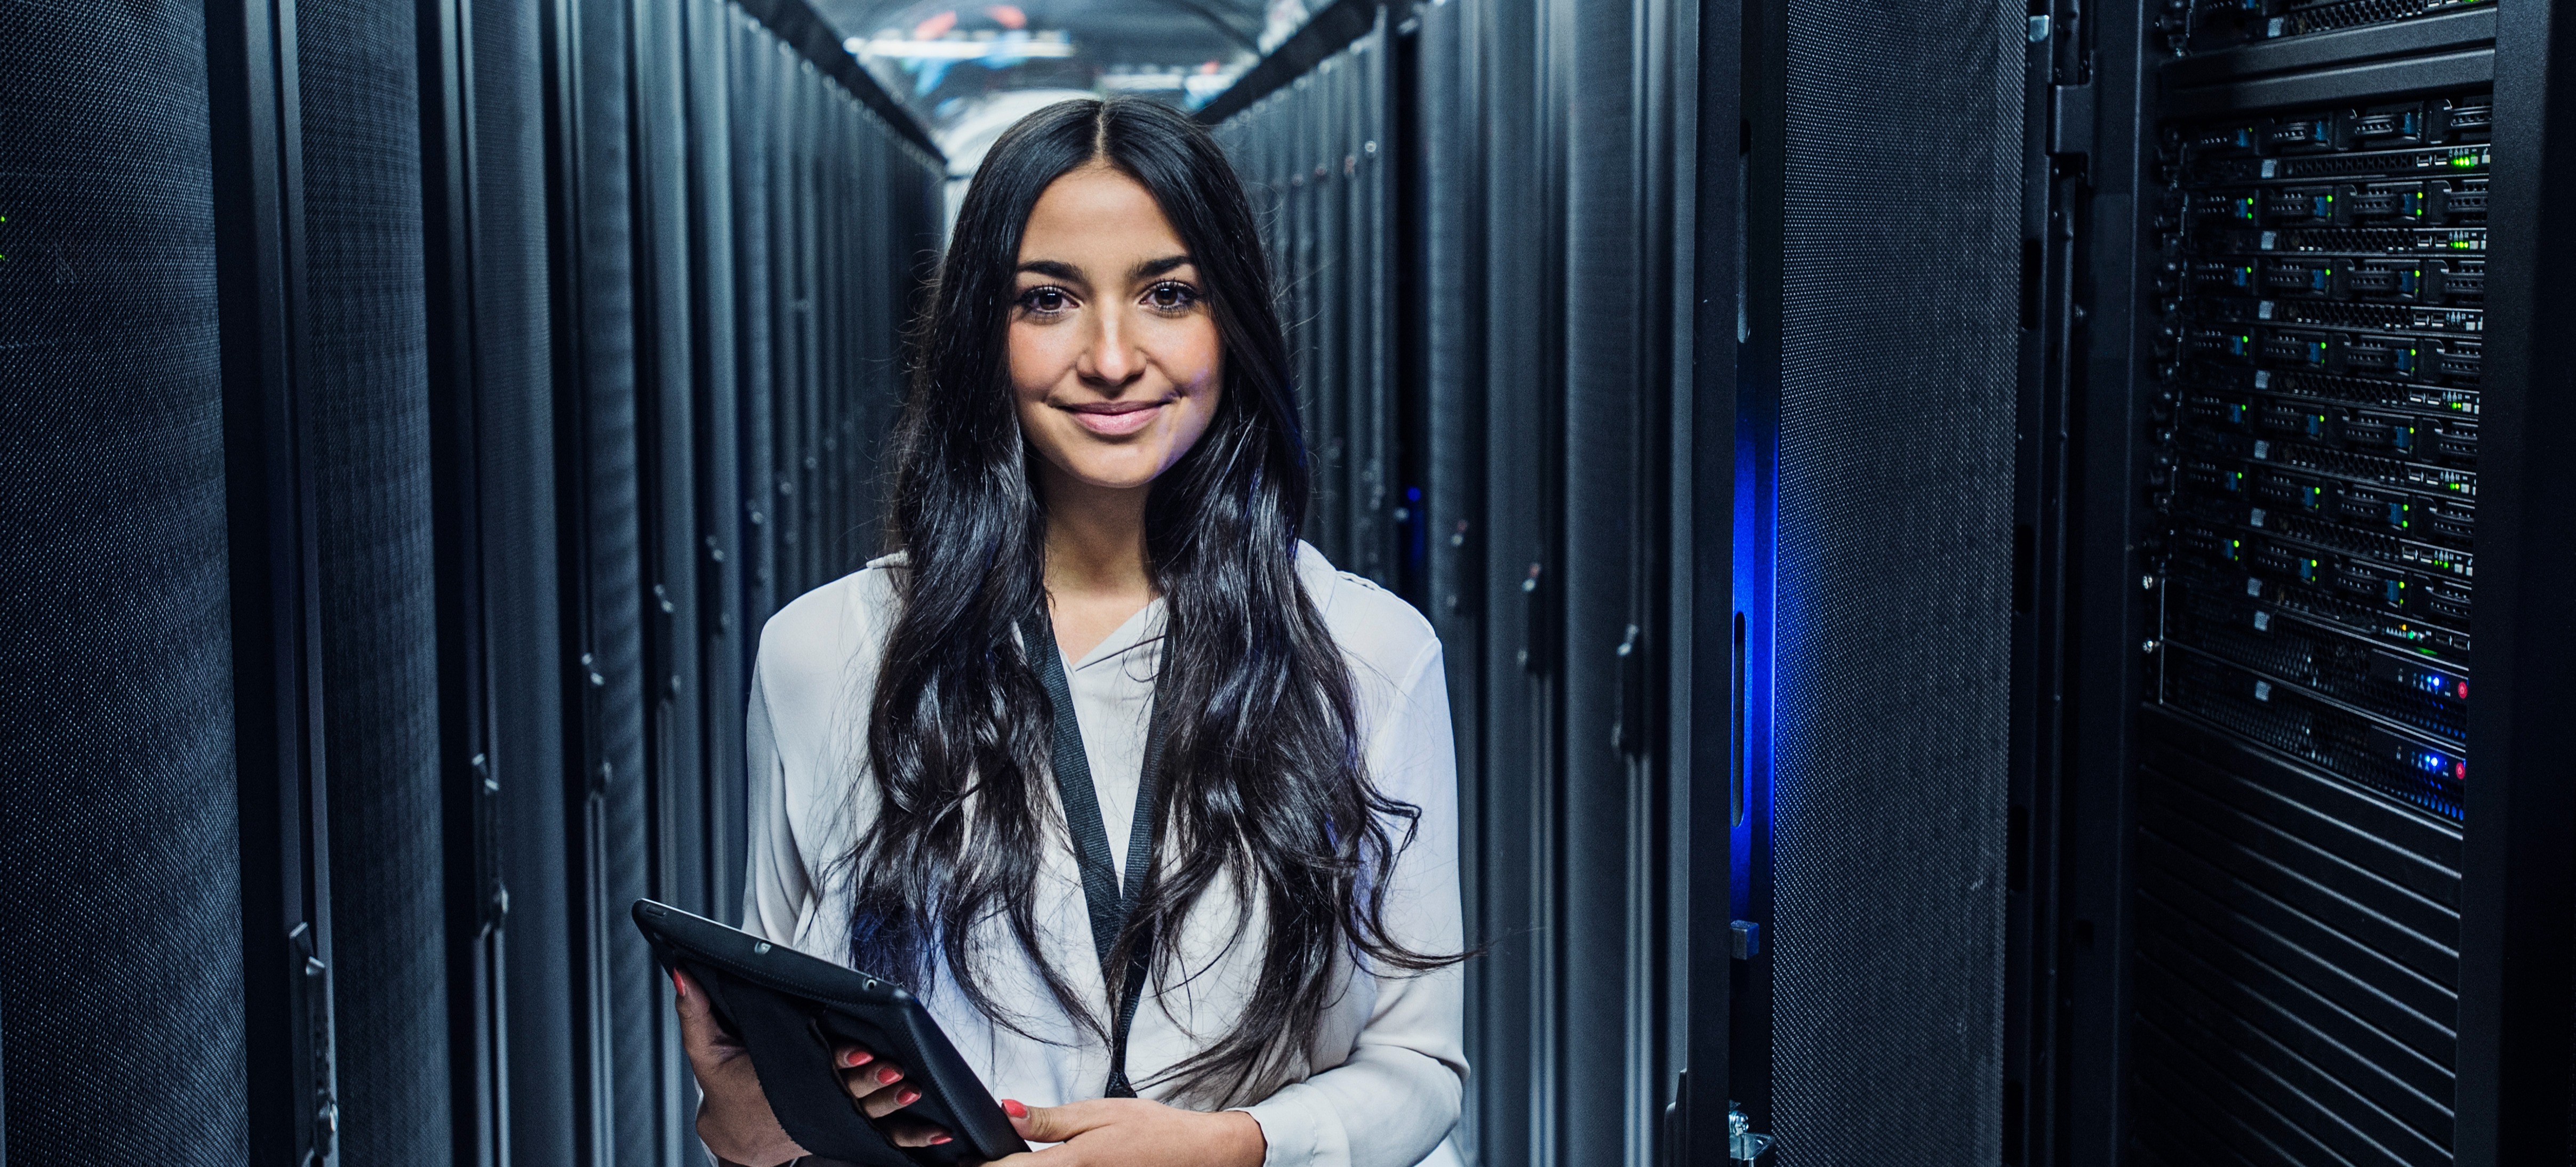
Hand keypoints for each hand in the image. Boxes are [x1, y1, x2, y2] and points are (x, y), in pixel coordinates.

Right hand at [673, 969, 951, 1165]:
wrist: (738, 1135)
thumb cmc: (725, 1086)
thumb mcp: (704, 1051)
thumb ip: (694, 1013)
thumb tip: (683, 973)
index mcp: (783, 1082)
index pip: (816, 1070)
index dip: (839, 1062)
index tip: (856, 1053)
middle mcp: (815, 1100)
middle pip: (849, 1093)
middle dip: (874, 1083)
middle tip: (896, 1071)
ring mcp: (835, 1115)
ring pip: (871, 1114)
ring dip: (895, 1105)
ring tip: (915, 1091)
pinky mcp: (848, 1124)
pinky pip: (885, 1134)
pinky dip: (912, 1135)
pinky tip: (941, 1133)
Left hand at [984, 1097, 1266, 1166]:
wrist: (1197, 1157)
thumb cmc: (1152, 1131)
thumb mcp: (1096, 1113)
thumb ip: (1047, 1120)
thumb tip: (1003, 1110)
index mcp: (1070, 1166)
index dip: (976, 1166)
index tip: (957, 1157)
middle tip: (972, 1161)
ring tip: (1004, 1161)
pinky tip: (1037, 1165)